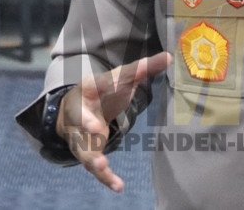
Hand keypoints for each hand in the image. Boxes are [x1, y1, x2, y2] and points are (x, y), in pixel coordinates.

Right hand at [56, 52, 171, 192]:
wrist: (74, 108)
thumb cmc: (104, 90)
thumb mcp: (121, 78)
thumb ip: (143, 69)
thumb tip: (169, 56)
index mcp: (89, 89)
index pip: (96, 85)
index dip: (103, 86)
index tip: (116, 83)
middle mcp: (80, 112)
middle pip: (81, 119)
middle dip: (86, 123)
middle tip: (97, 130)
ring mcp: (81, 135)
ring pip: (83, 149)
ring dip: (93, 158)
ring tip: (103, 166)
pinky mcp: (87, 153)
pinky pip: (94, 168)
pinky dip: (105, 178)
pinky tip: (119, 186)